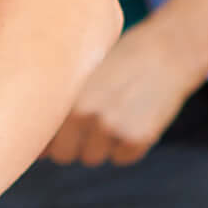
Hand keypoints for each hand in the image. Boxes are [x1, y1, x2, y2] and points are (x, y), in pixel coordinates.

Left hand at [45, 21, 205, 166]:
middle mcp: (88, 116)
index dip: (50, 140)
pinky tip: (136, 117)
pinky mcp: (139, 138)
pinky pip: (123, 158)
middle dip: (75, 145)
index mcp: (69, 98)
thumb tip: (39, 146)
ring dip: (102, 145)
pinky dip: (128, 146)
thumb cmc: (121, 59)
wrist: (169, 49)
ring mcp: (115, 129)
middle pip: (67, 156)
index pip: (45, 141)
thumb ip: (64, 103)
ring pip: (95, 157)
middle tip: (92, 121)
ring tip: (116, 113)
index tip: (57, 132)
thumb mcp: (85, 72)